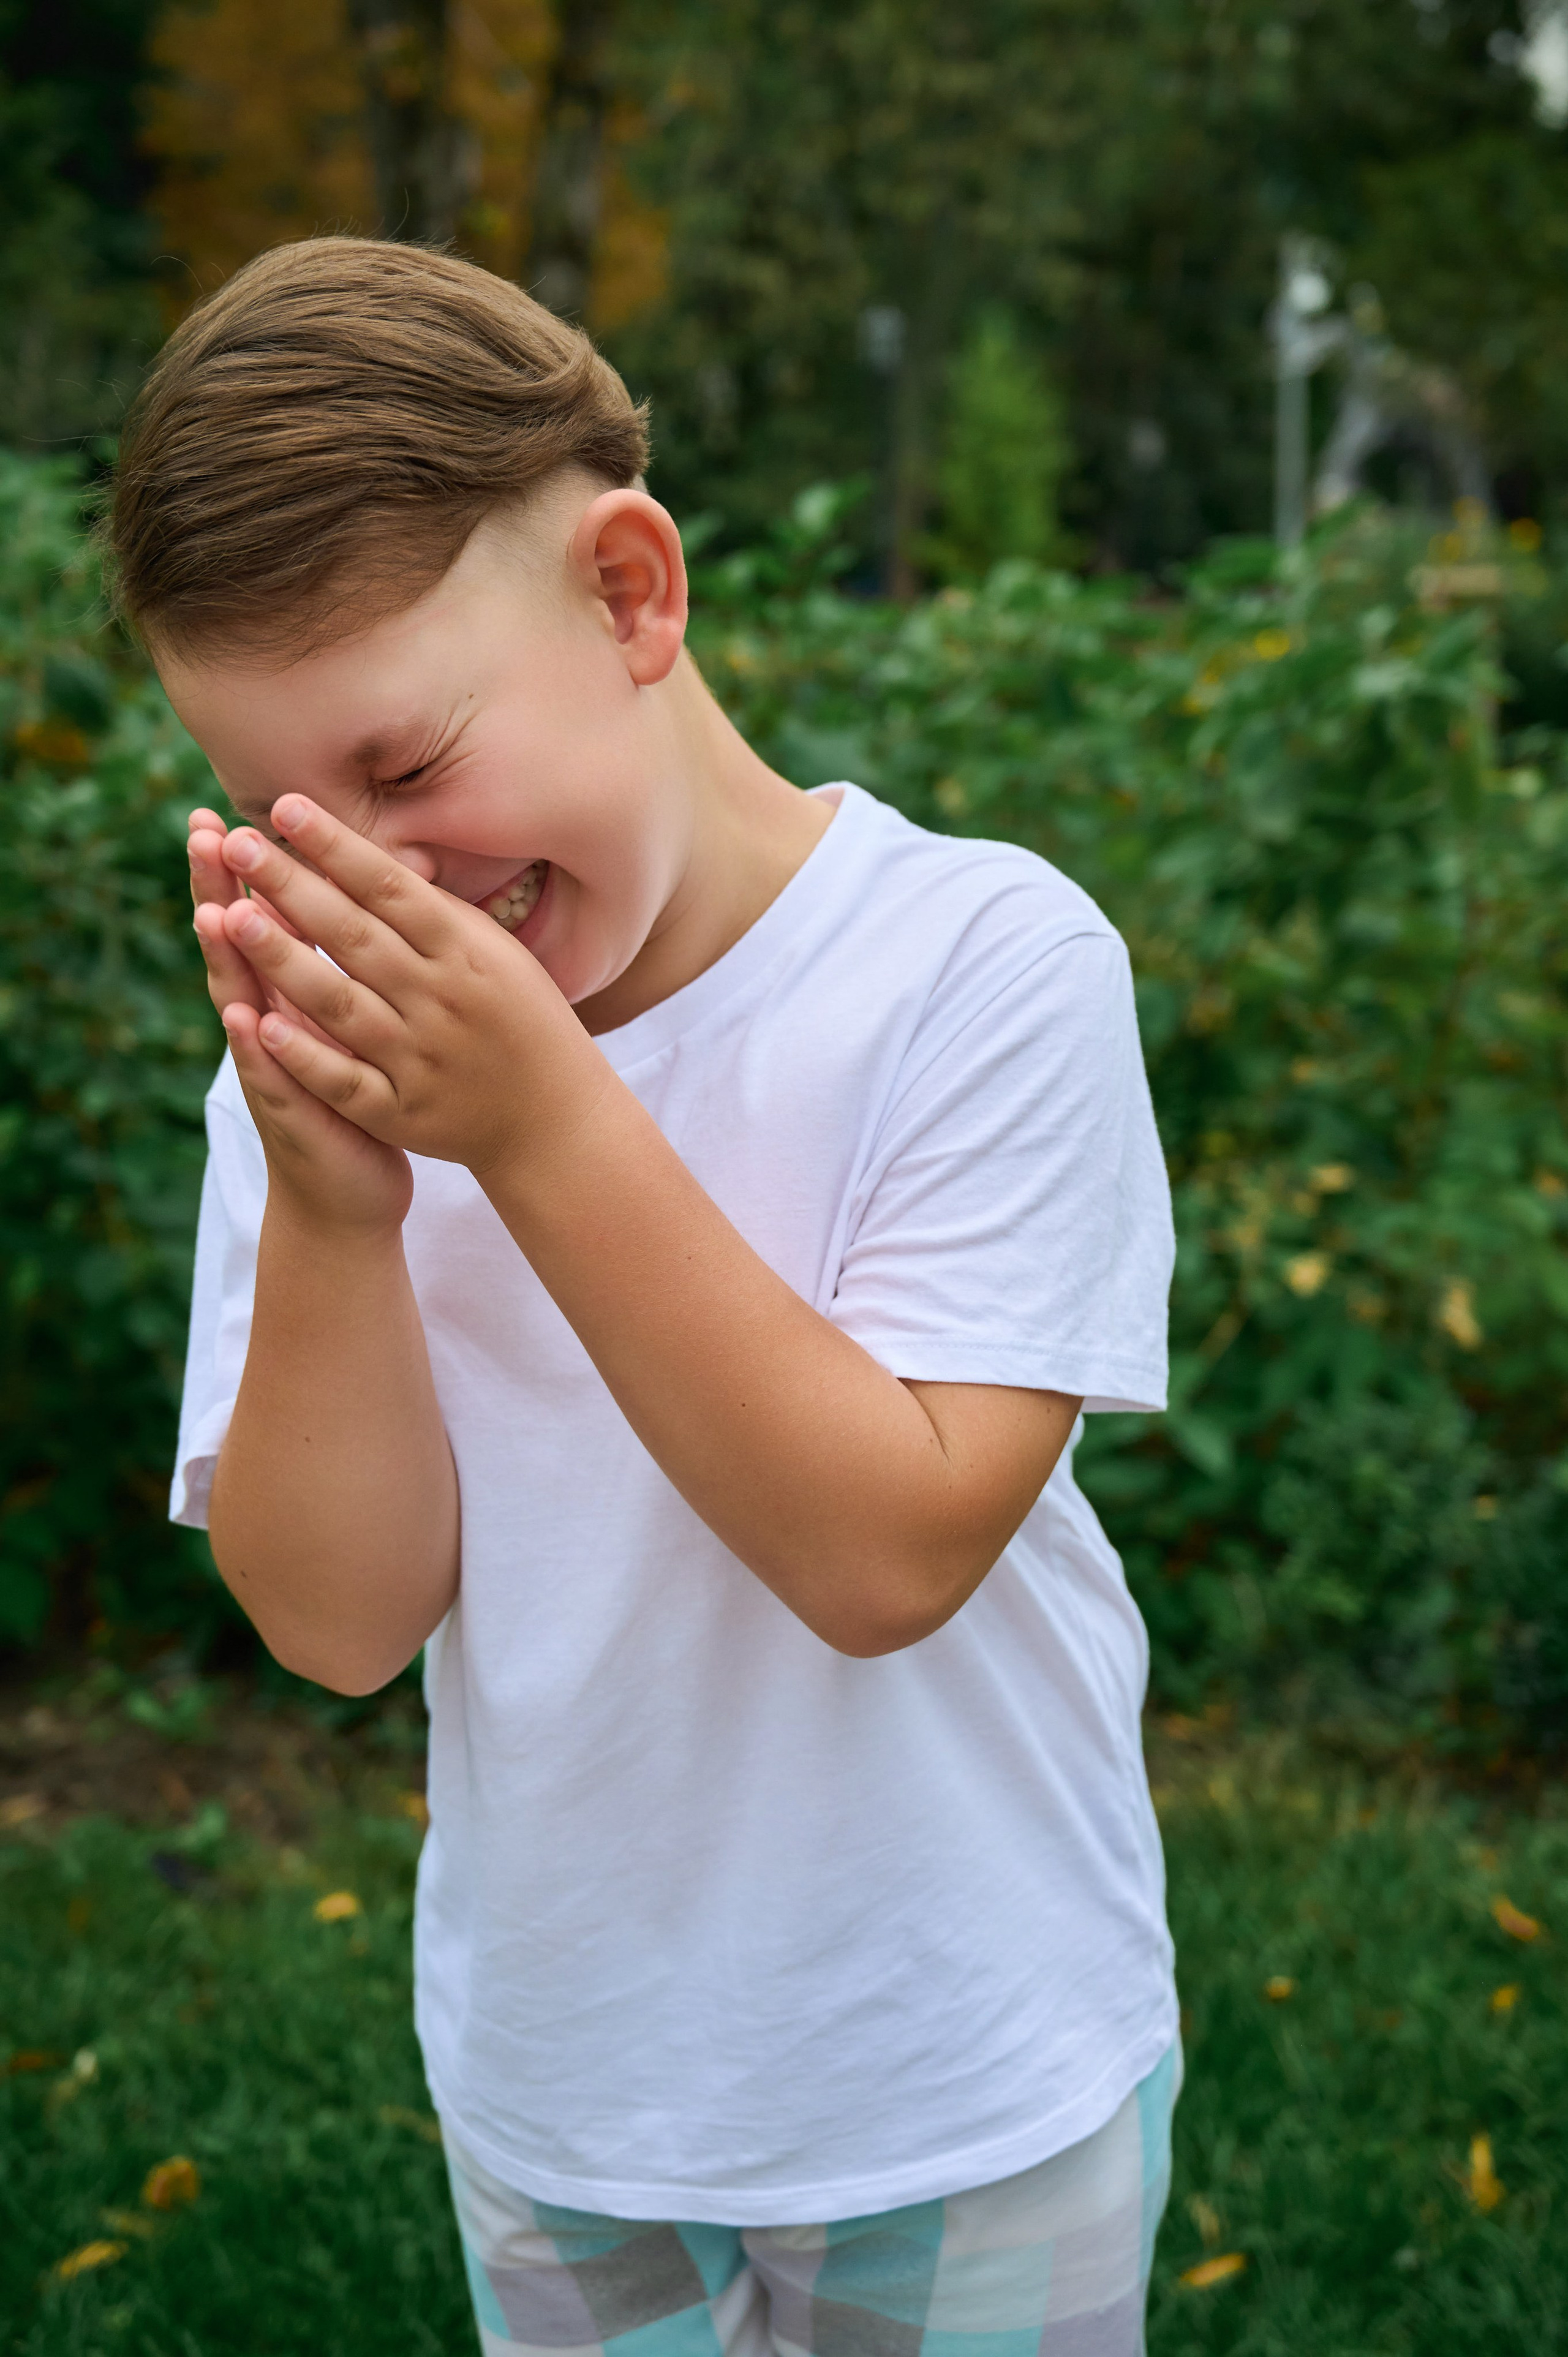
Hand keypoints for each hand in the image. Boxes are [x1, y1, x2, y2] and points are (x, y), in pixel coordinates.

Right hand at [188, 806, 412, 1235]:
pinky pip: (270, 1076)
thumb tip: (355, 892)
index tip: (223, 813)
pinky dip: (255, 1048)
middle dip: (220, 891)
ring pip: (243, 1005)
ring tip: (210, 912)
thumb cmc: (360, 1092)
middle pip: (238, 949)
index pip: (261, 918)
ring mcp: (271, 1067)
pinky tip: (242, 1017)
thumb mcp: (350, 1019)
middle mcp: (268, 1023)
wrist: (352, 1189)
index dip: (243, 871)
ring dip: (226, 962)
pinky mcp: (290, 1114)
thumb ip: (343, 964)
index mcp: (289, 993)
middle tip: (202, 834)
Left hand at [211, 796, 606, 1182]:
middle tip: (237, 843)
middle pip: (356, 935)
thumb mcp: (498, 955)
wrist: (557, 1120)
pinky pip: (346, 1082)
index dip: (337, 845)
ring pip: (342, 1004)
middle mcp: (442, 999)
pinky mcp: (402, 1112)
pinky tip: (260, 1025)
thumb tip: (379, 856)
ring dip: (287, 961)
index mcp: (466, 952)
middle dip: (294, 887)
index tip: (285, 806)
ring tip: (233, 917)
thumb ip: (437, 912)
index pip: (390, 887)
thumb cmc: (523, 1021)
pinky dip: (305, 1055)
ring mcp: (419, 1058)